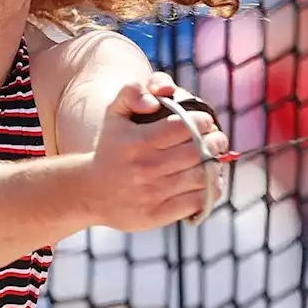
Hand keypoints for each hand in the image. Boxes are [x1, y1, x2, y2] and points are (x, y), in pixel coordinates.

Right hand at [86, 72, 230, 231]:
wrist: (89, 191)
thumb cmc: (110, 148)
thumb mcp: (114, 114)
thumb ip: (131, 92)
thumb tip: (154, 99)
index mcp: (137, 141)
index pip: (183, 127)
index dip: (202, 122)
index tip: (206, 122)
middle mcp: (145, 167)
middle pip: (197, 152)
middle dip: (215, 142)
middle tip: (218, 139)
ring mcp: (151, 193)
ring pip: (200, 177)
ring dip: (215, 166)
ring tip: (215, 159)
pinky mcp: (156, 214)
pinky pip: (195, 201)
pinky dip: (210, 191)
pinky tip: (209, 182)